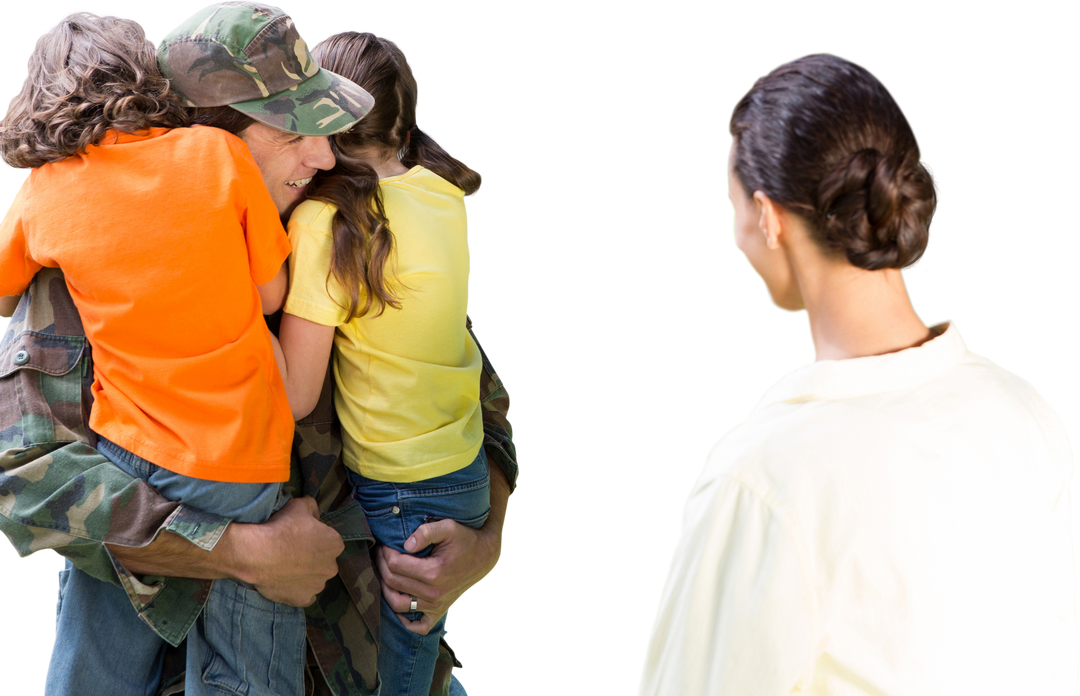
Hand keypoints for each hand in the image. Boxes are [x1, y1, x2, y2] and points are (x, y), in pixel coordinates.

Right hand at [241, 496, 343, 606]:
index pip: (329, 540)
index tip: (300, 537)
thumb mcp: (300, 505)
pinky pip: (304, 595)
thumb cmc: (281, 528)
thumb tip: (315, 514)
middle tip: (291, 552)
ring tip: (285, 566)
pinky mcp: (304, 599)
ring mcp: (318, 585)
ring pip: (314, 578)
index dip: (314, 537)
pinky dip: (296, 590)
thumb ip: (313, 507)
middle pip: (323, 561)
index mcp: (335, 544)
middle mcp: (331, 567)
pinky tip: (285, 581)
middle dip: (312, 557)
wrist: (257, 554)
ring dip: (304, 574)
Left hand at [375, 517, 501, 635]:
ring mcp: (436, 605)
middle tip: (382, 553)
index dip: (385, 552)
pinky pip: (418, 627)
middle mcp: (434, 592)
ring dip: (385, 590)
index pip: (395, 565)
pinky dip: (405, 620)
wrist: (484, 557)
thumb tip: (406, 545)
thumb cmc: (465, 540)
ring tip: (385, 574)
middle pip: (392, 582)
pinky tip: (400, 602)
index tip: (385, 544)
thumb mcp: (448, 527)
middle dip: (381, 565)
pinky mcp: (439, 611)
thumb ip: (426, 532)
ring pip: (398, 605)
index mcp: (434, 572)